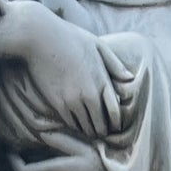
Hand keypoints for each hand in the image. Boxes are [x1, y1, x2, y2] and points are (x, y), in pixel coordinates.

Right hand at [0, 12, 121, 137]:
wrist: (40, 38)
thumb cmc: (70, 37)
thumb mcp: (97, 45)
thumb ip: (114, 64)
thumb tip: (130, 78)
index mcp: (102, 80)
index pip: (115, 112)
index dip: (116, 123)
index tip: (115, 126)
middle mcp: (90, 95)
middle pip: (101, 125)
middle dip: (103, 130)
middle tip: (102, 133)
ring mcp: (73, 101)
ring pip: (85, 128)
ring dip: (89, 131)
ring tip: (90, 131)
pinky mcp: (58, 104)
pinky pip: (70, 123)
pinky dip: (75, 126)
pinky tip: (76, 124)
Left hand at [10, 134, 127, 170]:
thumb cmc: (106, 170)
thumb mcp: (87, 149)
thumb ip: (64, 140)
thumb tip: (42, 133)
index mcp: (56, 170)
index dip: (13, 162)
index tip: (9, 150)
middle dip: (17, 163)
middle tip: (14, 146)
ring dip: (29, 163)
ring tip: (27, 145)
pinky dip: (40, 164)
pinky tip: (46, 151)